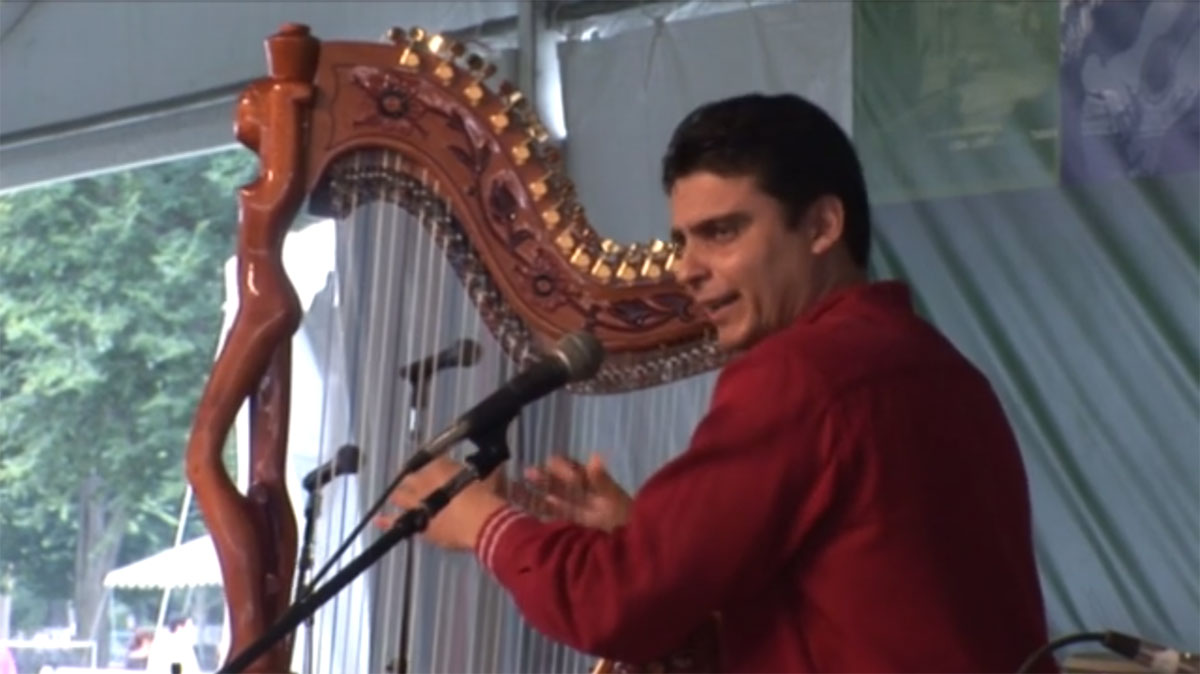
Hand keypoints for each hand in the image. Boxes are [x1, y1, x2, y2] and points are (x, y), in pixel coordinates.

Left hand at [378, 456, 506, 550]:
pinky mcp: (417, 525)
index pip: (434, 460)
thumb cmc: (489, 496)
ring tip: (398, 498)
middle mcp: (424, 480)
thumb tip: (495, 465)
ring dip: (400, 496)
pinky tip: (378, 520)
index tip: (439, 467)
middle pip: (411, 477)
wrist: (482, 523)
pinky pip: (397, 523)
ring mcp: (417, 503)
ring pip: (400, 496)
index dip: (436, 464)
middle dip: (412, 480)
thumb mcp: (493, 476)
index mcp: (441, 465)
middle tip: (416, 483)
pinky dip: (386, 521)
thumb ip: (489, 470)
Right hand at [517, 454, 631, 531]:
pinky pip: (554, 515)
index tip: (550, 460)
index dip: (563, 466)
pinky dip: (541, 510)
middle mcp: (586, 495)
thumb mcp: (613, 497)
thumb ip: (601, 480)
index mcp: (596, 486)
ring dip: (539, 492)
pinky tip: (526, 507)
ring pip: (555, 498)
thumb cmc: (626, 518)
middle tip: (528, 472)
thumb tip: (594, 456)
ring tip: (517, 487)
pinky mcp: (573, 525)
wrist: (631, 546)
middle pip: (562, 484)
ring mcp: (579, 511)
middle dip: (546, 478)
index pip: (576, 472)